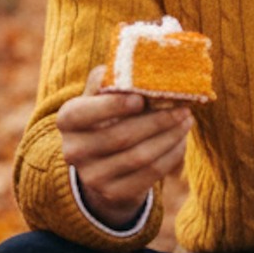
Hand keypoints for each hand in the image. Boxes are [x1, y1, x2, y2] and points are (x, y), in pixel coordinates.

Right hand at [58, 65, 191, 227]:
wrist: (102, 165)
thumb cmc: (105, 117)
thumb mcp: (100, 96)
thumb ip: (112, 79)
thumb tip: (136, 59)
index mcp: (67, 120)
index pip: (85, 112)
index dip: (113, 106)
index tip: (141, 98)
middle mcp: (73, 151)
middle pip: (120, 136)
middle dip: (156, 120)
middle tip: (182, 107)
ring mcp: (92, 176)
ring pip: (139, 157)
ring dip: (169, 137)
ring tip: (186, 121)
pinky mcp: (113, 193)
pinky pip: (149, 175)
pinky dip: (170, 156)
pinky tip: (180, 141)